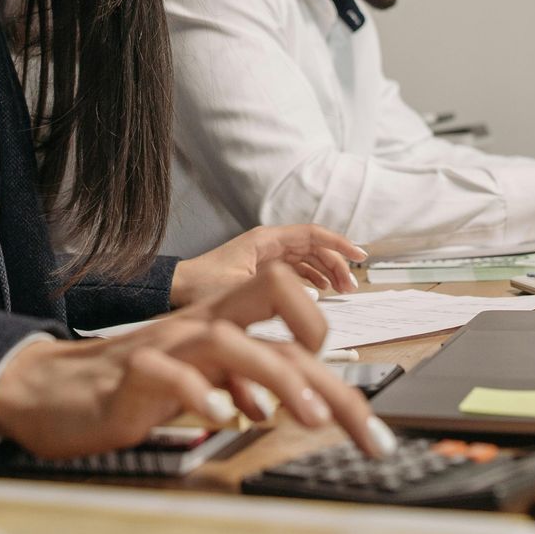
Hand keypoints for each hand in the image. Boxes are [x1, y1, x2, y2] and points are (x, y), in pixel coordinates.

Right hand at [0, 263, 395, 459]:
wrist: (54, 390)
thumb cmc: (136, 385)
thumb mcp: (206, 379)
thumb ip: (251, 381)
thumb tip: (307, 401)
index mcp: (221, 321)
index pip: (287, 302)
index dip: (323, 332)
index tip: (345, 391)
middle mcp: (201, 323)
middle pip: (273, 304)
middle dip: (323, 359)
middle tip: (356, 420)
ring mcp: (167, 344)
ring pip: (231, 340)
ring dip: (276, 378)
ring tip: (307, 419)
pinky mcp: (133, 374)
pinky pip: (170, 374)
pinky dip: (199, 394)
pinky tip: (221, 419)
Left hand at [170, 223, 366, 305]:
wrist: (175, 289)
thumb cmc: (200, 287)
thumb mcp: (238, 289)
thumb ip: (272, 291)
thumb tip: (308, 298)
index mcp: (266, 240)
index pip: (312, 234)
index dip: (339, 244)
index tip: (359, 255)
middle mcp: (269, 244)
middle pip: (314, 248)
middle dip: (336, 264)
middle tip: (351, 286)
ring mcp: (266, 256)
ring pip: (307, 259)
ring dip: (327, 272)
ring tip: (341, 291)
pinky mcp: (262, 269)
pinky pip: (296, 269)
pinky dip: (312, 279)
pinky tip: (320, 292)